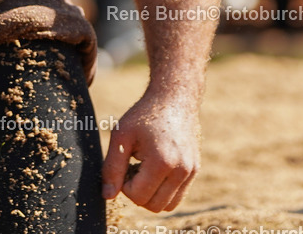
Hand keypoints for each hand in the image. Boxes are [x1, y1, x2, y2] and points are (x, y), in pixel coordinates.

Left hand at [102, 91, 200, 212]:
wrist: (174, 97)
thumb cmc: (144, 114)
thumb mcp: (121, 135)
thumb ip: (112, 167)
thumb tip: (108, 195)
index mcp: (162, 162)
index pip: (138, 196)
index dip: (124, 184)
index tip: (124, 163)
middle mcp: (181, 170)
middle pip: (153, 206)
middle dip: (138, 192)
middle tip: (132, 167)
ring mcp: (191, 172)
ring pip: (167, 206)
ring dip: (151, 195)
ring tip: (143, 169)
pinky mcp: (195, 170)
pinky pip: (177, 197)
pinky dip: (163, 191)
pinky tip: (154, 169)